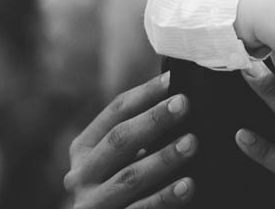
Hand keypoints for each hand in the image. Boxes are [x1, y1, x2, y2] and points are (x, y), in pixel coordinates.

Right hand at [63, 73, 196, 207]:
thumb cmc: (123, 185)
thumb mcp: (121, 157)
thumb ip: (141, 133)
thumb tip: (179, 93)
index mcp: (84, 148)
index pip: (115, 112)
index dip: (145, 94)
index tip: (174, 79)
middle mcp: (81, 174)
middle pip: (119, 140)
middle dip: (153, 120)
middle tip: (185, 103)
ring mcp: (92, 204)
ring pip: (129, 177)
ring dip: (163, 158)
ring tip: (192, 143)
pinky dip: (165, 197)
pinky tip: (188, 185)